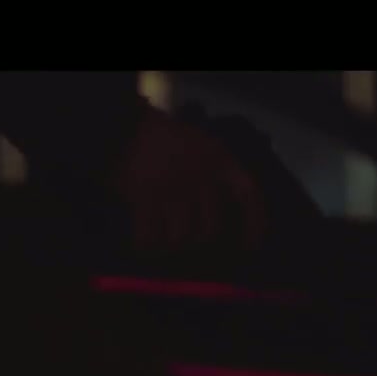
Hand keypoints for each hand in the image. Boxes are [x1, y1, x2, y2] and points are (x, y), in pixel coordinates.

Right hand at [112, 105, 265, 253]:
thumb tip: (221, 219)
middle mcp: (201, 175)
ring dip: (170, 246)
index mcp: (219, 158)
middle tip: (188, 246)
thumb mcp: (200, 146)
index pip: (248, 195)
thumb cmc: (162, 139)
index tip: (250, 247)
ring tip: (162, 244)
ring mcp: (174, 188)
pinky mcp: (146, 198)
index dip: (254, 224)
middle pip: (210, 228)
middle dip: (198, 242)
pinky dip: (146, 247)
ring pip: (182, 237)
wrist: (122, 128)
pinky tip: (142, 246)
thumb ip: (215, 174)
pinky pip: (150, 237)